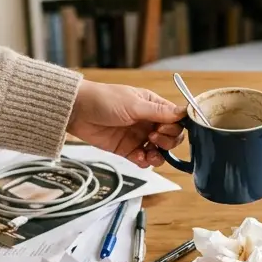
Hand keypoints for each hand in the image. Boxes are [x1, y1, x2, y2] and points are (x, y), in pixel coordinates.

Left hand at [67, 79, 184, 166]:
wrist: (77, 111)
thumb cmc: (104, 100)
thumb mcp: (134, 105)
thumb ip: (159, 112)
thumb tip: (184, 112)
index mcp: (153, 106)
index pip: (176, 120)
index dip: (174, 127)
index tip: (162, 128)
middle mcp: (149, 122)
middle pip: (171, 138)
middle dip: (167, 141)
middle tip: (152, 137)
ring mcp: (139, 137)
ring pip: (160, 151)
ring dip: (158, 155)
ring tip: (147, 152)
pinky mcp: (127, 150)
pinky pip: (144, 160)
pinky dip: (144, 161)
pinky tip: (136, 156)